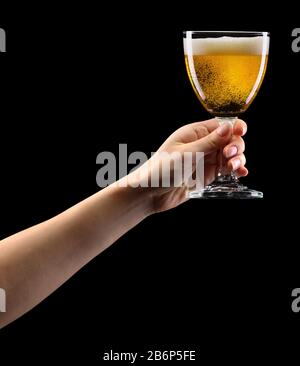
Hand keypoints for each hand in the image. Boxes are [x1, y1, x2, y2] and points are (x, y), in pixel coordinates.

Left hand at [130, 118, 247, 212]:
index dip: (234, 127)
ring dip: (237, 160)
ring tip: (233, 168)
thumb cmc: (161, 170)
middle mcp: (202, 145)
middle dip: (235, 146)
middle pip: (229, 140)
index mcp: (194, 133)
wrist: (149, 194)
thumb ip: (209, 143)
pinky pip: (225, 170)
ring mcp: (205, 160)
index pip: (220, 125)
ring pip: (230, 156)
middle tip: (229, 156)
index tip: (241, 133)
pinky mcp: (206, 175)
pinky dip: (235, 171)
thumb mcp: (186, 154)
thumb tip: (228, 127)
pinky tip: (241, 174)